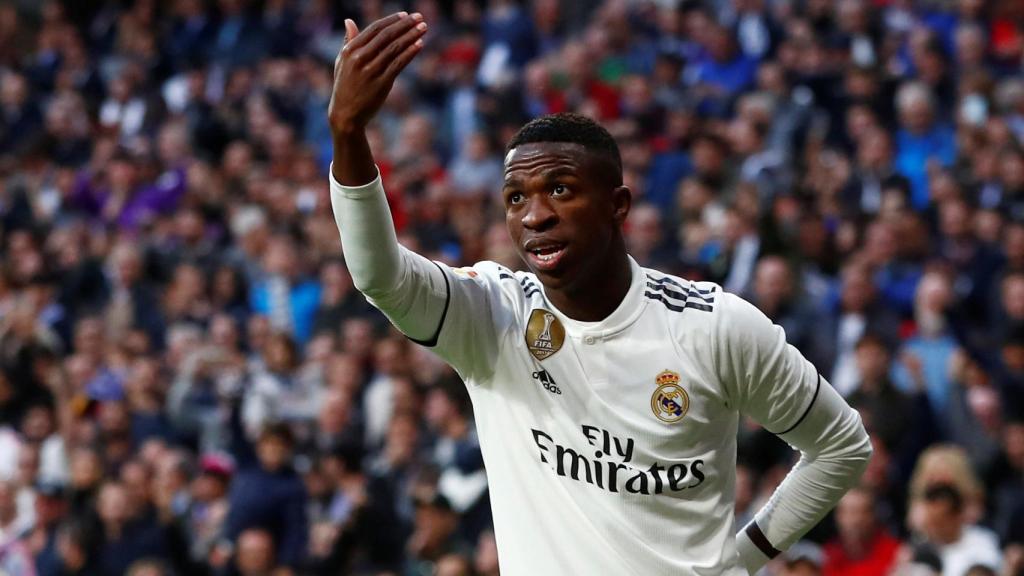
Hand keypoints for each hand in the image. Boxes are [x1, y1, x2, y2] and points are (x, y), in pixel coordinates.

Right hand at [327, 12, 426, 137]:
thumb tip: (349, 21)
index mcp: (350, 50)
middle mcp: (360, 58)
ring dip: (411, 36)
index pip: (374, 30)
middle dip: (405, 25)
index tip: (405, 15)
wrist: (345, 114)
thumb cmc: (344, 86)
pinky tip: (420, 44)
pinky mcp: (381, 83)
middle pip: (386, 36)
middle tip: (420, 18)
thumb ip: (348, 41)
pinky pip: (398, 64)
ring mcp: (371, 71)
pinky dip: (410, 53)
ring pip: (394, 48)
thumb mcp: (341, 62)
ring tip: (424, 28)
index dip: (391, 21)